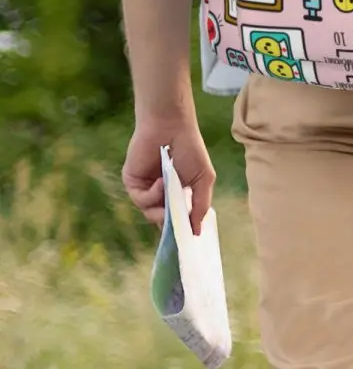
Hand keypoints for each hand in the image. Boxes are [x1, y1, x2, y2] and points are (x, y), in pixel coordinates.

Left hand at [123, 117, 214, 236]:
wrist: (171, 128)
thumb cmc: (191, 149)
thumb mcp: (203, 179)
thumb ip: (201, 206)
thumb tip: (197, 231)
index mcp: (178, 193)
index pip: (177, 219)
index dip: (180, 230)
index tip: (186, 241)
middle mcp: (160, 194)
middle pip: (162, 221)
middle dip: (170, 224)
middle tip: (177, 225)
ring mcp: (146, 189)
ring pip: (150, 213)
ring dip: (161, 207)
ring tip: (171, 192)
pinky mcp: (133, 183)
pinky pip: (141, 200)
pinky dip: (152, 195)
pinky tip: (162, 181)